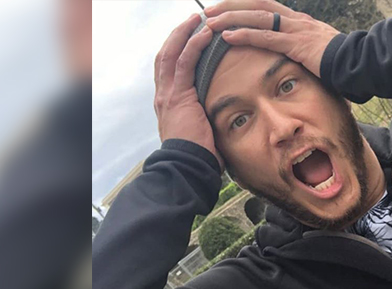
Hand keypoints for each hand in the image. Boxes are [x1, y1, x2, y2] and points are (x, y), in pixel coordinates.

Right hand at [154, 14, 223, 168]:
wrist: (188, 167)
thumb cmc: (199, 157)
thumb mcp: (203, 132)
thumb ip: (208, 118)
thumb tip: (227, 116)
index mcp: (169, 103)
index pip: (168, 69)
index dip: (177, 50)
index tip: (190, 37)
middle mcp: (164, 95)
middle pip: (165, 55)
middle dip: (178, 35)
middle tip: (194, 20)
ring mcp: (168, 94)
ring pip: (172, 53)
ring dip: (185, 33)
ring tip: (199, 18)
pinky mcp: (178, 95)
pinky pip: (184, 63)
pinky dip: (194, 45)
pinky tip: (205, 33)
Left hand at [204, 0, 338, 77]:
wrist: (360, 63)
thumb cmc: (344, 62)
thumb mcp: (321, 52)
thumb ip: (306, 51)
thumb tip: (300, 59)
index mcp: (300, 21)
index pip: (267, 5)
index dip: (244, 5)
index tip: (226, 7)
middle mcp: (296, 20)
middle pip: (257, 4)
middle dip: (231, 6)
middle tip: (209, 10)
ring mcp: (296, 30)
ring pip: (256, 17)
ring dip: (231, 18)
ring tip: (210, 21)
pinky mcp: (296, 44)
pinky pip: (265, 38)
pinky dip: (244, 35)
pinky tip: (227, 37)